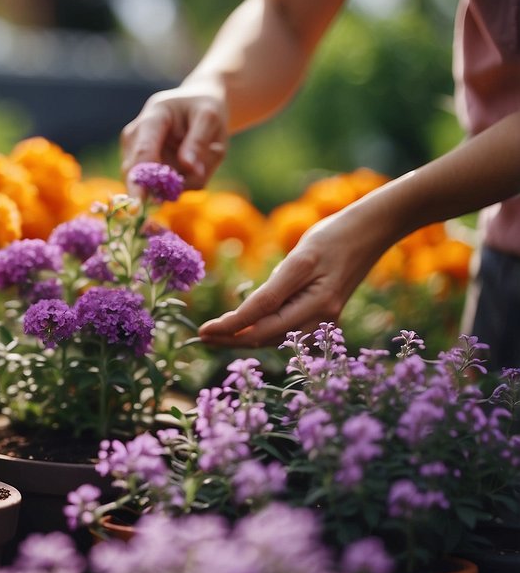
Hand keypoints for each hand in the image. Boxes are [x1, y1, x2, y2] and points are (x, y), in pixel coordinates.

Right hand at [120, 87, 228, 189]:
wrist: (196, 108)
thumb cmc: (203, 108)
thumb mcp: (210, 117)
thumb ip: (199, 142)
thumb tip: (189, 169)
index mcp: (152, 118)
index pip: (143, 151)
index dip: (140, 179)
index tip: (138, 204)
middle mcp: (136, 137)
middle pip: (137, 174)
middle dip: (164, 186)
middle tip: (195, 177)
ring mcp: (136, 155)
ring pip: (153, 186)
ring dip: (183, 182)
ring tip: (205, 156)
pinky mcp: (145, 172)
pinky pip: (163, 190)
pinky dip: (184, 184)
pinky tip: (195, 164)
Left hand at [198, 212, 380, 348]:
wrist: (371, 233)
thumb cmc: (331, 236)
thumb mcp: (299, 256)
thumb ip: (275, 287)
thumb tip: (248, 315)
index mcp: (313, 296)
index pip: (259, 317)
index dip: (228, 327)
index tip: (202, 331)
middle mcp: (320, 314)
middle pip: (265, 336)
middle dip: (230, 339)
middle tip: (201, 338)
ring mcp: (325, 319)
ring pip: (276, 339)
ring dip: (245, 340)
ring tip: (217, 336)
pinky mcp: (326, 318)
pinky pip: (290, 335)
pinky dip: (265, 335)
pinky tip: (246, 331)